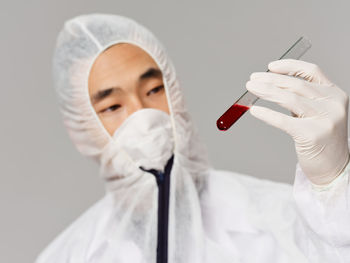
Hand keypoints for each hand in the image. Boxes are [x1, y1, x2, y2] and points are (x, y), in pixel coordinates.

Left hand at [246, 59, 349, 184]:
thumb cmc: (321, 139)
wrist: (334, 168)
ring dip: (266, 91)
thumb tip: (270, 85)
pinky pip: (283, 121)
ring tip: (250, 89)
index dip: (289, 66)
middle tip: (252, 80)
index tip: (270, 66)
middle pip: (295, 84)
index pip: (311, 71)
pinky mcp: (312, 135)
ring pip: (289, 98)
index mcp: (334, 94)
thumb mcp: (317, 113)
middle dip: (270, 79)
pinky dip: (267, 114)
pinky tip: (254, 111)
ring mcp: (324, 119)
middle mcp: (332, 104)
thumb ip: (301, 98)